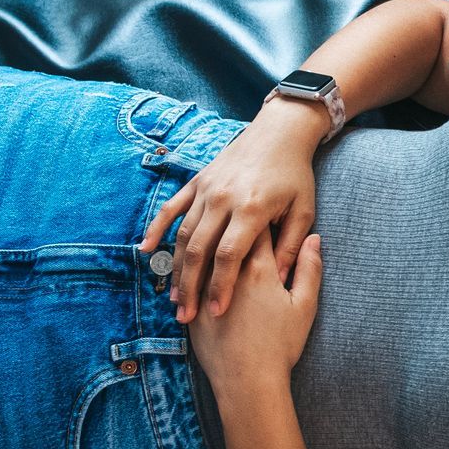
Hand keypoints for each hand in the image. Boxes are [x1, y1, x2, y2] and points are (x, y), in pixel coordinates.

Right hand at [136, 112, 319, 323]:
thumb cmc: (295, 176)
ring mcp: (206, 189)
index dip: (221, 287)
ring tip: (175, 297)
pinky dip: (156, 229)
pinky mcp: (197, 182)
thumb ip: (290, 246)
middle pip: (199, 250)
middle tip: (187, 316)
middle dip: (192, 287)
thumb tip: (278, 280)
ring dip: (176, 267)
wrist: (279, 133)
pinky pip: (171, 208)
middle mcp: (223, 199)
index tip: (216, 312)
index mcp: (251, 209)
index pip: (230, 256)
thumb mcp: (303, 211)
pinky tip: (145, 251)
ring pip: (183, 234)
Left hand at [186, 226, 322, 389]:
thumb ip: (309, 267)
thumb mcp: (305, 305)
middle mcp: (228, 272)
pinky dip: (194, 268)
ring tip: (218, 237)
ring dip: (211, 243)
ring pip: (203, 254)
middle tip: (241, 218)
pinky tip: (199, 266)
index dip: (263, 216)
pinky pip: (189, 278)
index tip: (266, 211)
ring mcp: (205, 289)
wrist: (248, 382)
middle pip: (227, 236)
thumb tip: (313, 238)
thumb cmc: (281, 345)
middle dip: (235, 225)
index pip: (258, 227)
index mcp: (259, 268)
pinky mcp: (192, 307)